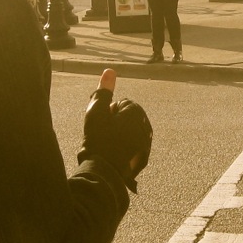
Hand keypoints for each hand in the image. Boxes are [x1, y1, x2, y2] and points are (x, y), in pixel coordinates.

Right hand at [79, 69, 152, 187]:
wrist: (105, 171)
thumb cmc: (98, 139)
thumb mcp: (96, 111)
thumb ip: (104, 90)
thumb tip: (110, 70)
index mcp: (136, 111)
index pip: (119, 104)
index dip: (107, 112)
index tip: (102, 124)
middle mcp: (146, 124)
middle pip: (126, 118)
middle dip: (115, 123)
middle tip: (103, 135)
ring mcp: (146, 141)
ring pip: (129, 132)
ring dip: (119, 135)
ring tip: (107, 146)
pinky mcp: (144, 155)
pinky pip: (132, 146)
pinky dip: (124, 148)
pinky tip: (114, 155)